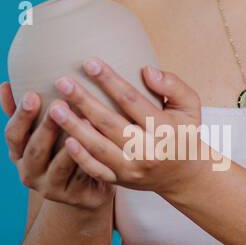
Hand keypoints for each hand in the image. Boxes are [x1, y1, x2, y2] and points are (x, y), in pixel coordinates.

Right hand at [0, 81, 115, 210]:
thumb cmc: (59, 151)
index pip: (13, 135)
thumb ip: (22, 112)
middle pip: (35, 150)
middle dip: (46, 128)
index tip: (32, 95)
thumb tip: (4, 85)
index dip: (21, 117)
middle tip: (59, 105)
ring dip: (71, 145)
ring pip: (60, 167)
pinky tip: (101, 144)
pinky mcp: (75, 198)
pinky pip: (83, 178)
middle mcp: (29, 174)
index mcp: (18, 155)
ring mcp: (51, 188)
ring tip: (85, 122)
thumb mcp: (39, 132)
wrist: (82, 189)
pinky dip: (91, 161)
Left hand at [45, 59, 204, 194]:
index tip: (89, 63)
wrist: (184, 176)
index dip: (110, 81)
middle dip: (84, 101)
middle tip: (62, 82)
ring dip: (74, 127)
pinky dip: (81, 158)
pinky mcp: (121, 182)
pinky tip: (65, 141)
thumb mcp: (190, 107)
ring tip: (55, 108)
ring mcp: (133, 169)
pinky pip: (97, 171)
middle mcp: (148, 150)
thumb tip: (146, 70)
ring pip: (99, 147)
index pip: (132, 100)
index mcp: (164, 129)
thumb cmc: (183, 133)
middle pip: (110, 123)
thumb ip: (173, 85)